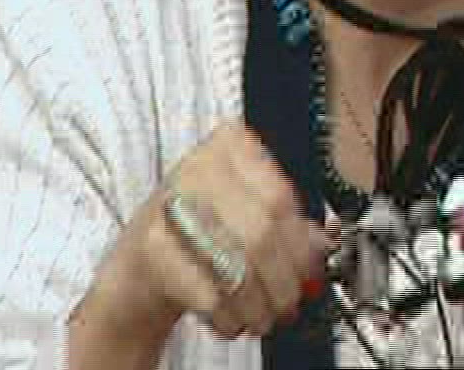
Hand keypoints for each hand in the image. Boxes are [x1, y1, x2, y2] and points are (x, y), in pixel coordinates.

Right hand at [68, 119, 332, 367]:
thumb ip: (288, 223)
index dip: (301, 243)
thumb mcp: (248, 213)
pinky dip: (228, 317)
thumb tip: (322, 245)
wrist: (141, 265)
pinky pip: (208, 292)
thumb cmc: (204, 232)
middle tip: (290, 304)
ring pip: (238, 263)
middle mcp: (198, 165)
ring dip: (258, 304)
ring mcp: (170, 203)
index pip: (281, 196)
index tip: (310, 270)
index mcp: (232, 144)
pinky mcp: (150, 248)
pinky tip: (231, 319)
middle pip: (262, 230)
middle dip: (284, 280)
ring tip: (263, 318)